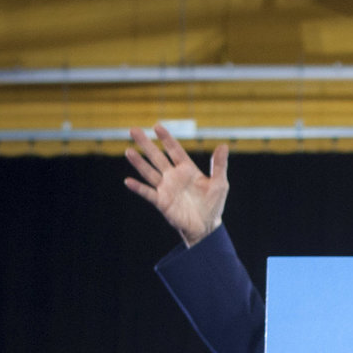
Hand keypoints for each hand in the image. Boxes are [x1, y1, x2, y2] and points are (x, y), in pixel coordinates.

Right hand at [123, 126, 229, 247]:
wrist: (206, 226)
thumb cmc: (213, 204)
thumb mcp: (219, 183)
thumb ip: (219, 165)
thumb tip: (224, 145)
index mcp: (187, 169)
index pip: (174, 150)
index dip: (166, 138)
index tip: (156, 126)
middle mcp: (173, 176)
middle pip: (157, 157)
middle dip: (145, 143)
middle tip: (133, 130)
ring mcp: (166, 188)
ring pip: (149, 172)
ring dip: (139, 162)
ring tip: (128, 151)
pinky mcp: (162, 202)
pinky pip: (148, 193)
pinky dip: (138, 188)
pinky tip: (128, 181)